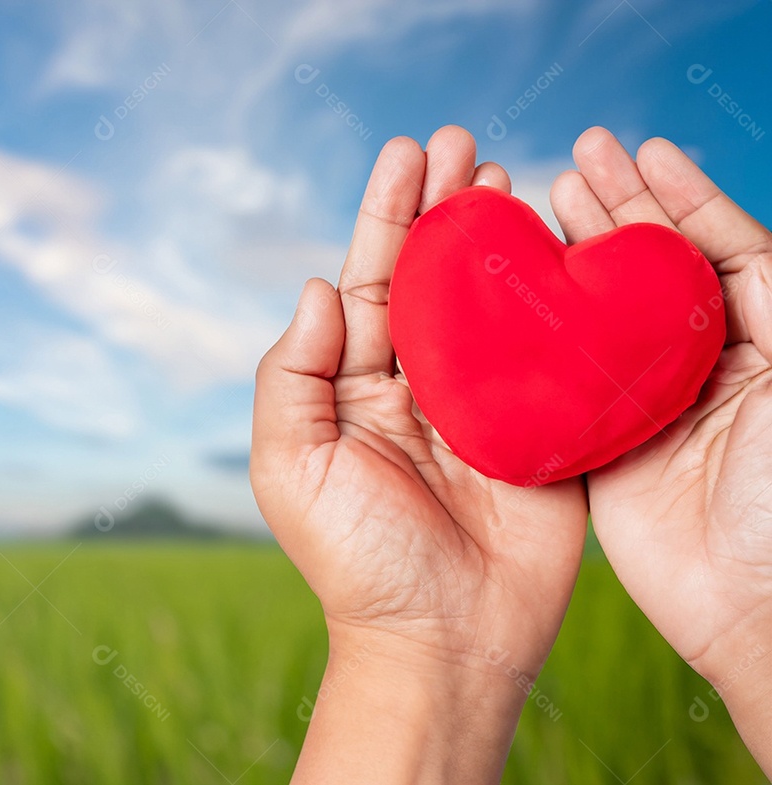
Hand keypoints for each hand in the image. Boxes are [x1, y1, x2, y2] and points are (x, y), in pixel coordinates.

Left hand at [250, 127, 588, 783]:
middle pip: (432, 278)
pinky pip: (550, 351)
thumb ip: (292, 376)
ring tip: (503, 173)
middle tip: (461, 143)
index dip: (385, 218)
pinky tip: (558, 245)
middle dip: (443, 209)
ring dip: (498, 236)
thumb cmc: (356, 561)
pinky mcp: (543, 426)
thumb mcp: (289, 468)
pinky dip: (555, 298)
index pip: (370, 283)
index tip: (404, 157)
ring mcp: (485, 401)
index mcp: (357, 387)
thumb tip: (318, 287)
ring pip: (492, 300)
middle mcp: (419, 384)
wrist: (441, 640)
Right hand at [551, 126, 771, 770]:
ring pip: (589, 309)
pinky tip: (507, 291)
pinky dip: (529, 330)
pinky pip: (552, 374)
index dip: (672, 195)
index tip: (637, 148)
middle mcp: (682, 361)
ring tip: (541, 196)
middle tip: (576, 155)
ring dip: (568, 254)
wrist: (751, 601)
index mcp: (745, 338)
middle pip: (638, 268)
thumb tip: (718, 225)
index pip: (702, 248)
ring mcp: (632, 399)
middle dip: (612, 207)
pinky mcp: (588, 441)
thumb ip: (762, 288)